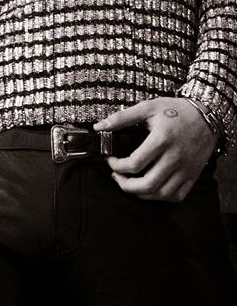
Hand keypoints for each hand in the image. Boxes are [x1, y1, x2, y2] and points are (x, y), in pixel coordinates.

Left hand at [94, 97, 218, 202]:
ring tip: (130, 184)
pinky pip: (177, 196)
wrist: (206, 116)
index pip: (135, 163)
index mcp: (161, 140)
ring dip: (141, 193)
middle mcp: (175, 158)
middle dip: (126, 185)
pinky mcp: (193, 176)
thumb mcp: (147, 108)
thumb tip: (99, 126)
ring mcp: (186, 169)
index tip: (110, 160)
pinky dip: (161, 197)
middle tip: (117, 176)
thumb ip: (122, 118)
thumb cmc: (175, 110)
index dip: (117, 165)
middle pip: (147, 184)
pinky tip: (150, 189)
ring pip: (161, 194)